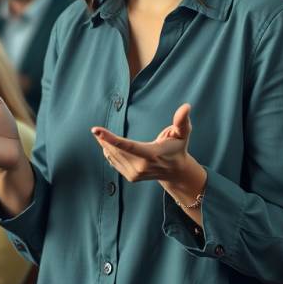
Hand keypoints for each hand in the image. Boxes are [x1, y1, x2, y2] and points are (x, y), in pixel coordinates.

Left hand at [91, 104, 206, 209]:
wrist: (175, 171)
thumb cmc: (177, 148)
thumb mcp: (183, 133)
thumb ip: (182, 121)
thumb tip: (186, 106)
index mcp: (151, 154)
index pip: (127, 146)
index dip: (110, 138)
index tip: (95, 130)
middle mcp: (141, 166)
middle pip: (115, 150)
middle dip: (104, 140)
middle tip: (96, 130)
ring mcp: (135, 174)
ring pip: (113, 157)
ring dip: (104, 145)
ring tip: (100, 136)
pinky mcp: (131, 177)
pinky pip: (114, 163)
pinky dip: (108, 153)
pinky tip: (107, 146)